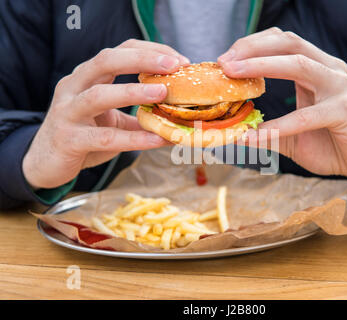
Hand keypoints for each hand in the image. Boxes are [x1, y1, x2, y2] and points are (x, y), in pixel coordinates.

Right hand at [23, 39, 189, 188]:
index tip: (180, 60)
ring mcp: (68, 112)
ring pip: (99, 95)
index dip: (150, 51)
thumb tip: (179, 120)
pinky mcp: (69, 139)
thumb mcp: (112, 120)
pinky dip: (133, 138)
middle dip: (142, 59)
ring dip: (134, 92)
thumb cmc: (83, 135)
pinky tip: (157, 140)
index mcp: (87, 76)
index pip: (119, 51)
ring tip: (163, 93)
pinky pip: (105, 137)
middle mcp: (74, 87)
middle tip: (174, 66)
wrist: (46, 162)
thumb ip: (140, 117)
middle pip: (106, 60)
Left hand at [219, 28, 346, 194]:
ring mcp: (341, 87)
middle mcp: (330, 70)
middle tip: (224, 63)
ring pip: (299, 65)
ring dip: (261, 66)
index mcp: (318, 69)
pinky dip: (279, 125)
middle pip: (289, 43)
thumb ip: (268, 129)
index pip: (283, 42)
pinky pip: (307, 115)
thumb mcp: (293, 134)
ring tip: (233, 75)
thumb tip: (234, 135)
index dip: (252, 45)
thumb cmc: (333, 144)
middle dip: (252, 48)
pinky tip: (255, 135)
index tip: (225, 60)